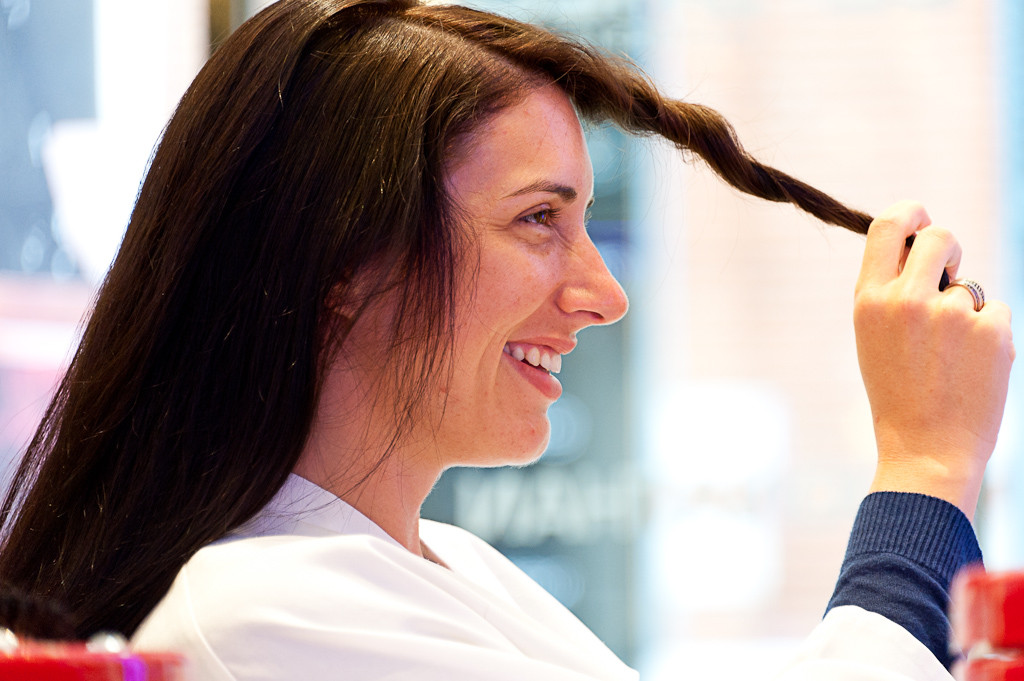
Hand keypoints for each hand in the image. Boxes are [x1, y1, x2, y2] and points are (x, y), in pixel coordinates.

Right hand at [854, 201, 1013, 519]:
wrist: (926, 450)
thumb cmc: (897, 395)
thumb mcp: (873, 337)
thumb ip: (890, 291)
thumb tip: (920, 246)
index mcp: (869, 300)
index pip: (888, 225)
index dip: (910, 212)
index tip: (921, 218)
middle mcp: (907, 299)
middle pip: (939, 237)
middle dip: (948, 250)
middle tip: (949, 275)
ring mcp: (951, 314)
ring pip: (968, 286)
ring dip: (965, 310)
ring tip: (950, 357)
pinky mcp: (991, 330)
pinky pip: (994, 312)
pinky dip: (988, 335)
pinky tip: (972, 369)